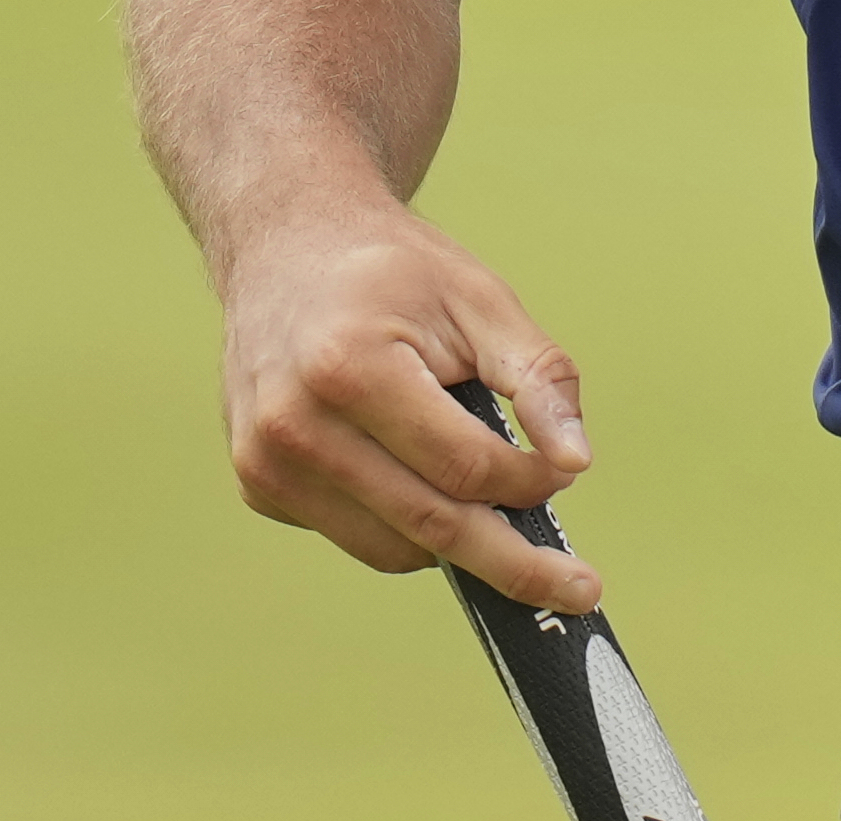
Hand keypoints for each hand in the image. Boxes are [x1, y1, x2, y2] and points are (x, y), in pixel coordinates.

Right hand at [215, 195, 600, 611]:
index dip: (528, 481)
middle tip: (580, 594)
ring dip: (459, 542)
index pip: (463, 465)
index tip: (567, 476)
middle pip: (427, 524)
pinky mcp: (260, 486)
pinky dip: (406, 523)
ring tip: (500, 504)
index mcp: (349, 370)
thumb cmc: (394, 273)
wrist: (288, 247)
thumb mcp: (480, 298)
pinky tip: (420, 471)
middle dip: (512, 564)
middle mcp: (294, 427)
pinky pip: (356, 533)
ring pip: (392, 545)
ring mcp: (267, 465)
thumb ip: (537, 375)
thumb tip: (576, 462)